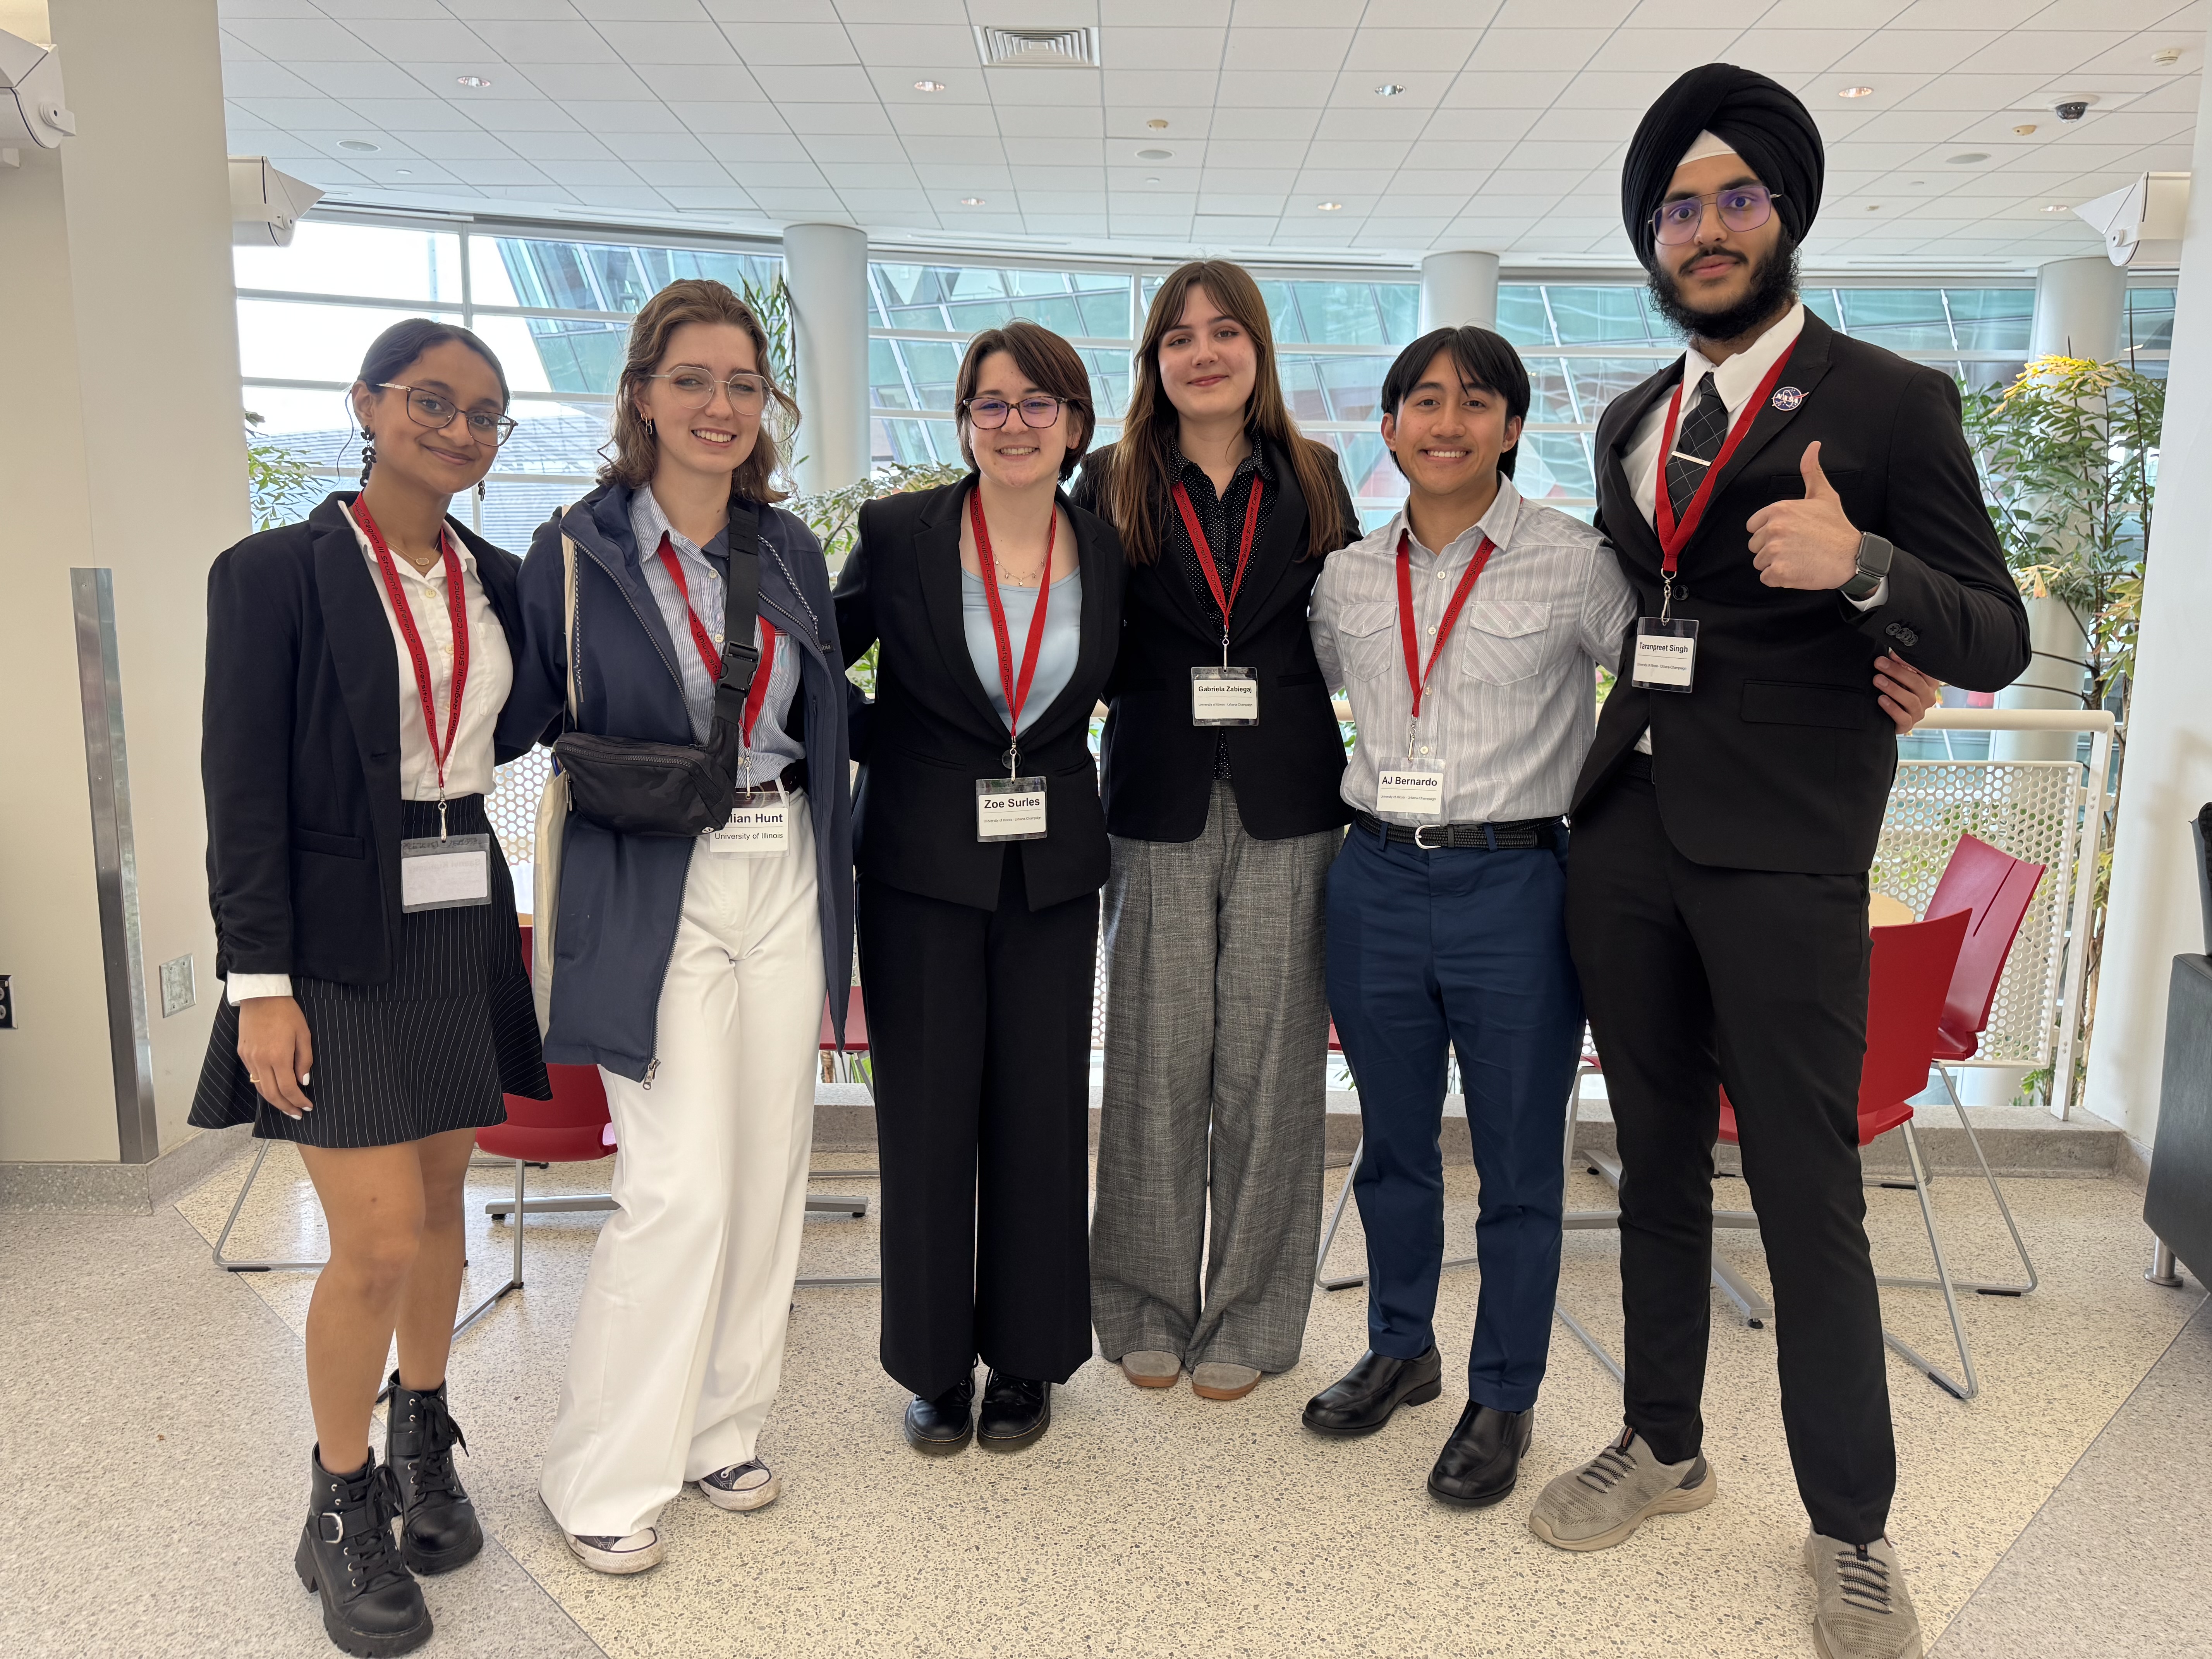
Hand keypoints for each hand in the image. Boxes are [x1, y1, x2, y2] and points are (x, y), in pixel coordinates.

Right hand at [237, 995, 313, 1117]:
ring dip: (274, 1100)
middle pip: (271, 1094)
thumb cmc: (286, 1012)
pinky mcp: (242, 1053)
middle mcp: (260, 1060)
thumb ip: (304, 1059)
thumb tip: (303, 1081)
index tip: (307, 1107)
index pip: (288, 1088)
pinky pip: (253, 1076)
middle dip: (285, 1107)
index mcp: (278, 1056)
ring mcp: (249, 1058)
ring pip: (260, 1088)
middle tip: (297, 1114)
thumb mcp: (303, 1034)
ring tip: (287, 1106)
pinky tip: (274, 1088)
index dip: (298, 1101)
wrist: (260, 996)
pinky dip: (264, 1086)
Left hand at [1747, 441, 1862, 589]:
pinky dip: (1779, 579)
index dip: (1769, 532)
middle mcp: (1774, 528)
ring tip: (1799, 558)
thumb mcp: (1823, 495)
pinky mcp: (1779, 572)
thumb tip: (1813, 446)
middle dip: (1772, 549)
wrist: (1852, 557)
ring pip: (1760, 563)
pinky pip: (1766, 579)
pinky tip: (1798, 570)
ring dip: (1776, 564)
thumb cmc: (1836, 527)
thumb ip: (1811, 471)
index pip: (1753, 526)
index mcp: (1779, 510)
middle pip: (1755, 545)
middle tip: (1797, 547)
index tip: (1789, 534)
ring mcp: (1775, 551)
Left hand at [1874, 651, 1941, 734]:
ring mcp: (1919, 712)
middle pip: (1917, 683)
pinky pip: (1903, 718)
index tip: (1892, 653)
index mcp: (1929, 683)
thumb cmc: (1895, 690)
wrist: (1887, 716)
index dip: (1908, 661)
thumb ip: (1899, 666)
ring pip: (1911, 700)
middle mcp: (1927, 697)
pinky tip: (1881, 699)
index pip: (1924, 670)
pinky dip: (1892, 708)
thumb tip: (1892, 652)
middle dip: (1896, 671)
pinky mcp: (1908, 725)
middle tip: (1879, 663)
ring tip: (1877, 680)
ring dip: (1893, 688)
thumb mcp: (1898, 677)